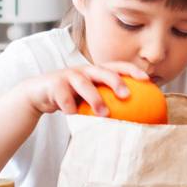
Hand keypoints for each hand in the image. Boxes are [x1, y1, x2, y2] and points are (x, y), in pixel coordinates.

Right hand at [17, 62, 149, 116]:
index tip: (147, 80)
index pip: (117, 66)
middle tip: (126, 95)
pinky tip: (75, 116)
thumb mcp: (89, 98)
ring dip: (94, 98)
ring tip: (104, 113)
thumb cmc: (71, 98)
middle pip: (102, 71)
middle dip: (115, 80)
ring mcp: (68, 76)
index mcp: (95, 72)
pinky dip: (69, 107)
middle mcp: (83, 70)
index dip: (132, 70)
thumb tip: (135, 120)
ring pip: (83, 83)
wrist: (39, 94)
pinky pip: (63, 97)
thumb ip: (107, 102)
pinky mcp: (54, 84)